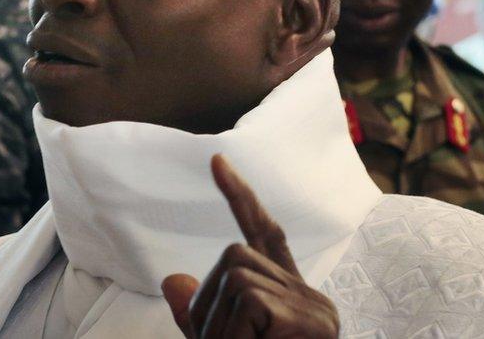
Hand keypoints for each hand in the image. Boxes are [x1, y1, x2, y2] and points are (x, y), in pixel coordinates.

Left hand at [161, 155, 338, 337]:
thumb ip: (197, 314)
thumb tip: (170, 281)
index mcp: (286, 295)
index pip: (265, 233)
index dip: (240, 197)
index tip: (216, 161)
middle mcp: (306, 295)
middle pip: (236, 255)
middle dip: (209, 301)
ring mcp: (313, 306)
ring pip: (237, 277)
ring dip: (219, 324)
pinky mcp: (311, 319)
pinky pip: (249, 301)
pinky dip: (233, 333)